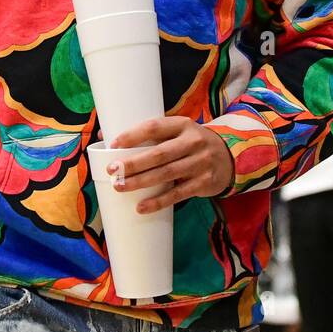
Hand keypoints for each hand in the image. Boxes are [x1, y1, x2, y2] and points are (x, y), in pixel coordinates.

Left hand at [107, 116, 233, 213]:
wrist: (229, 157)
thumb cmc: (191, 144)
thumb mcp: (177, 133)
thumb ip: (149, 136)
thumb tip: (103, 138)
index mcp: (183, 124)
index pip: (155, 127)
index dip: (133, 135)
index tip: (113, 144)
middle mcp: (194, 142)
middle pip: (159, 154)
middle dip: (133, 163)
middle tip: (112, 170)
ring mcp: (200, 163)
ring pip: (166, 174)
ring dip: (141, 182)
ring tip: (120, 187)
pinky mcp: (204, 183)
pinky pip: (178, 194)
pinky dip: (158, 201)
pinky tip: (141, 207)